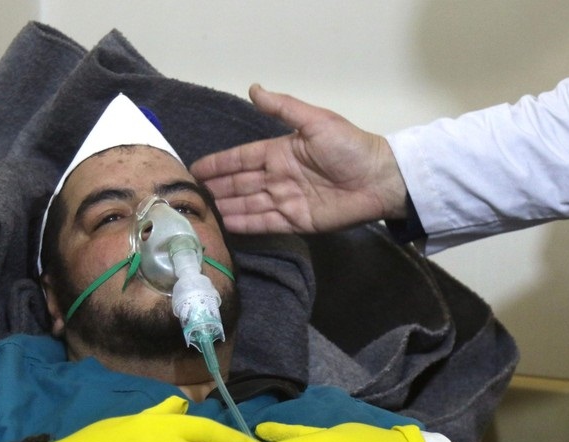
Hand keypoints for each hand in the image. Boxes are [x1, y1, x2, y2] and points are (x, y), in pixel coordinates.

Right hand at [190, 84, 407, 233]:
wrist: (379, 179)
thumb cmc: (350, 147)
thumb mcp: (316, 121)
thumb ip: (283, 108)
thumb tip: (253, 88)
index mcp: (280, 152)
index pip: (241, 159)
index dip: (218, 164)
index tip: (194, 169)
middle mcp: (278, 177)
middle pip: (240, 183)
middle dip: (216, 189)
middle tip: (188, 195)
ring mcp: (286, 200)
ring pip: (247, 204)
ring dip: (225, 208)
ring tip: (200, 213)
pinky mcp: (295, 221)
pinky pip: (264, 222)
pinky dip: (244, 224)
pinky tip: (225, 225)